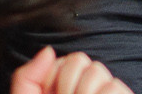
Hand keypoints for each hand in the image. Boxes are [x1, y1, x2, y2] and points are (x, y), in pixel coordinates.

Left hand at [9, 47, 134, 93]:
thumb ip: (26, 78)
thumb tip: (49, 50)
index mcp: (64, 90)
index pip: (61, 59)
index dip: (52, 76)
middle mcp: (86, 90)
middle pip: (80, 59)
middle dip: (68, 84)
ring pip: (98, 71)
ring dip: (85, 92)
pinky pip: (115, 86)